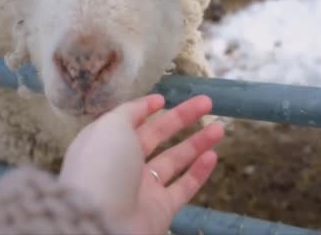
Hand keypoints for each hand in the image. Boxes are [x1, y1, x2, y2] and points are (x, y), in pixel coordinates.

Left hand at [58, 94, 223, 234]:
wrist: (101, 222)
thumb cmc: (103, 166)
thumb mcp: (111, 126)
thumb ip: (129, 112)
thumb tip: (144, 105)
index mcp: (104, 143)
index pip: (127, 121)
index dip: (145, 109)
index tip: (164, 98)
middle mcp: (122, 164)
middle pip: (155, 136)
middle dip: (180, 118)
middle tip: (206, 103)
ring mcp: (142, 188)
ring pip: (174, 161)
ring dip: (197, 143)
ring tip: (220, 128)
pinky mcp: (160, 210)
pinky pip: (183, 188)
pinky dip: (199, 172)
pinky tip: (213, 156)